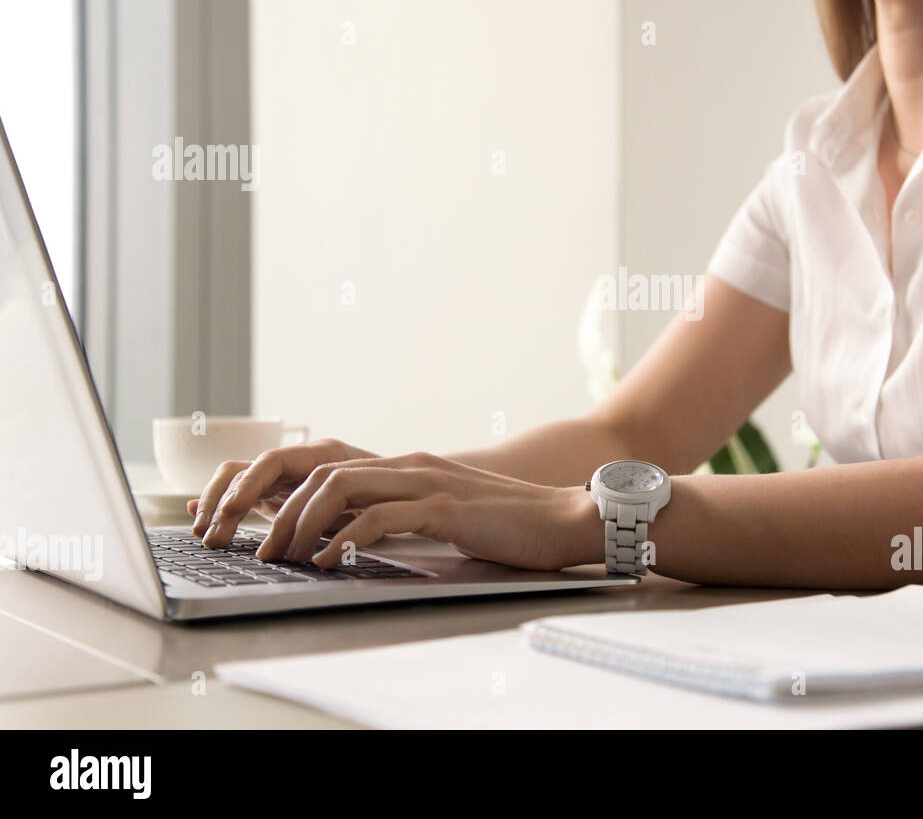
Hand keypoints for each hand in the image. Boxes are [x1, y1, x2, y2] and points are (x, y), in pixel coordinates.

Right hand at [189, 438, 377, 543]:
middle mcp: (299, 459)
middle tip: (212, 538)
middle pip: (247, 470)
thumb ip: (353, 522)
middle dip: (225, 502)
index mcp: (324, 454)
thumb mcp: (376, 511)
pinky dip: (222, 505)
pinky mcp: (280, 490)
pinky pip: (244, 492)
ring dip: (218, 506)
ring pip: (239, 479)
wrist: (405, 492)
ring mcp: (287, 473)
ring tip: (205, 536)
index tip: (233, 513)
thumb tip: (336, 544)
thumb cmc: (392, 500)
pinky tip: (200, 517)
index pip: (272, 462)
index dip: (248, 486)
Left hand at [192, 448, 602, 571]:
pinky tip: (328, 561)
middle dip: (274, 508)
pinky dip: (345, 538)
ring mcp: (428, 482)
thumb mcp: (445, 515)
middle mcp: (410, 465)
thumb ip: (405, 516)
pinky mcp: (446, 507)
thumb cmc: (509, 525)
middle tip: (252, 546)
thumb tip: (355, 539)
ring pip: (340, 487)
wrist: (566, 518)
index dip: (280, 490)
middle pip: (319, 471)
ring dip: (299, 522)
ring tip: (280, 555)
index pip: (325, 466)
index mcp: (407, 465)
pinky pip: (381, 517)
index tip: (252, 523)